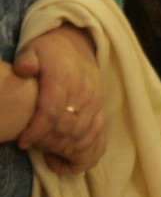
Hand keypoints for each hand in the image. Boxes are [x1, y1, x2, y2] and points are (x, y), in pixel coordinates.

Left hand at [14, 23, 105, 173]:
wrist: (78, 45)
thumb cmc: (50, 52)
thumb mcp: (33, 49)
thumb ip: (25, 60)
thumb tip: (23, 70)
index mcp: (64, 79)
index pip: (52, 111)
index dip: (37, 130)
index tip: (23, 141)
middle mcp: (83, 91)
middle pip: (67, 126)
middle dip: (48, 142)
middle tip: (32, 146)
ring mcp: (95, 100)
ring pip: (83, 132)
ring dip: (64, 146)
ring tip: (47, 151)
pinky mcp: (100, 106)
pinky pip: (97, 132)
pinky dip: (82, 146)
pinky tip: (66, 151)